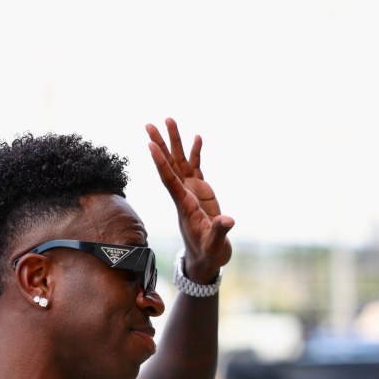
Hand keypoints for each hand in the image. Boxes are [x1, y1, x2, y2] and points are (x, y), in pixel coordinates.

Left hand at [147, 118, 233, 282]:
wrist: (207, 257)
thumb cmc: (209, 252)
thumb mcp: (214, 244)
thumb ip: (219, 231)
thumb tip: (229, 220)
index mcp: (184, 204)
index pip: (169, 180)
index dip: (160, 163)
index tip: (150, 145)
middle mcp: (183, 194)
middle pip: (168, 165)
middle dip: (160, 144)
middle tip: (149, 124)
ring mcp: (191, 191)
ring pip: (179, 162)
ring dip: (174, 142)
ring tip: (168, 120)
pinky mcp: (201, 191)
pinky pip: (195, 167)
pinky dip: (195, 152)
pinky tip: (196, 137)